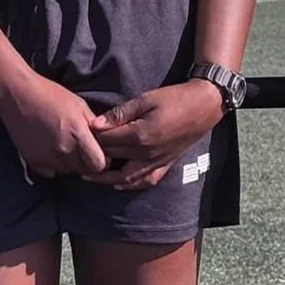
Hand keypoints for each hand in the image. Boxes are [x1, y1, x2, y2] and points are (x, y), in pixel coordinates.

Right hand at [0, 73, 107, 178]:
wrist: (17, 94)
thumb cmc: (50, 94)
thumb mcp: (79, 105)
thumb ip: (93, 126)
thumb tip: (105, 141)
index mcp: (77, 134)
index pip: (99, 165)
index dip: (102, 160)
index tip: (99, 153)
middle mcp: (63, 150)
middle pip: (85, 171)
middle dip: (87, 162)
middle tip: (82, 148)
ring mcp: (46, 158)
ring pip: (68, 172)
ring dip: (70, 163)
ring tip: (64, 145)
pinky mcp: (33, 161)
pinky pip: (51, 172)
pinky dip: (53, 165)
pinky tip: (50, 149)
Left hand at [91, 80, 224, 189]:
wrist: (204, 106)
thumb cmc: (174, 98)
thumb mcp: (145, 99)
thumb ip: (119, 114)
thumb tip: (95, 125)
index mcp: (139, 136)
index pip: (107, 142)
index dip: (92, 138)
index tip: (81, 134)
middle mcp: (146, 154)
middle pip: (113, 159)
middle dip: (95, 157)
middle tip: (79, 154)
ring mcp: (157, 162)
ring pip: (126, 178)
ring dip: (107, 179)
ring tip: (91, 176)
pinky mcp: (166, 164)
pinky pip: (146, 181)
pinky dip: (131, 185)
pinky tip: (120, 185)